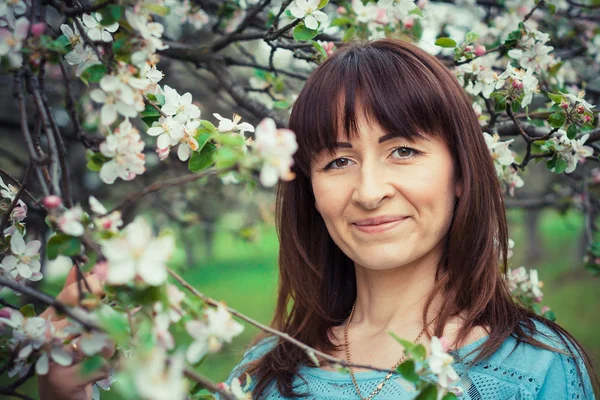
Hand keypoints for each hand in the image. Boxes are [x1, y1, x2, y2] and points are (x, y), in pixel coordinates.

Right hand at [38, 266, 114, 399]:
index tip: (110, 280)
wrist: (57, 392)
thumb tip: (79, 266)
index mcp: (49, 319)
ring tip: (98, 354)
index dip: (92, 286)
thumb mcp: (68, 324)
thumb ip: (73, 296)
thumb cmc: (67, 354)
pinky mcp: (65, 380)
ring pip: (101, 342)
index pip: (70, 296)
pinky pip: (102, 365)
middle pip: (90, 318)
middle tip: (120, 322)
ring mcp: (53, 358)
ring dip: (109, 348)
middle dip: (110, 322)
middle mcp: (46, 336)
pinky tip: (94, 373)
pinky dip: (106, 368)